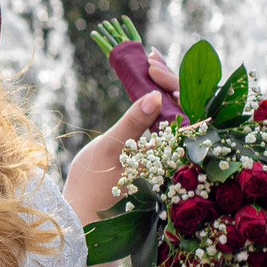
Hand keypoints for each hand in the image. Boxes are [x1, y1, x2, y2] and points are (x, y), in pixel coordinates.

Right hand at [64, 52, 180, 228]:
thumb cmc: (92, 184)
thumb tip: (154, 95)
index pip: (184, 110)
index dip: (171, 83)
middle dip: (167, 78)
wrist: (82, 211)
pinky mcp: (152, 151)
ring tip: (149, 60)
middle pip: (182, 107)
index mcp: (168, 152)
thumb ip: (133, 122)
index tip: (150, 66)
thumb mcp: (110, 149)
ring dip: (161, 85)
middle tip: (149, 55)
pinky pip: (160, 120)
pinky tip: (145, 81)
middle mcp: (172, 152)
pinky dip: (153, 98)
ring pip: (172, 112)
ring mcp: (163, 152)